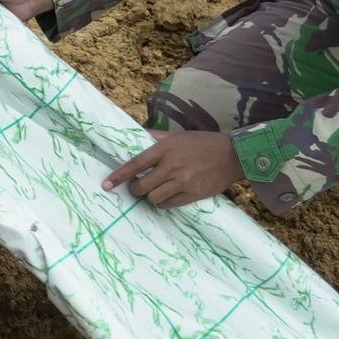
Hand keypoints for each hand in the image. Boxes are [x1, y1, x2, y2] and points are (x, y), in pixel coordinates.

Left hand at [101, 128, 247, 206]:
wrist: (232, 155)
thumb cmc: (202, 142)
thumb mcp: (177, 135)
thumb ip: (155, 136)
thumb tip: (135, 133)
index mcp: (165, 148)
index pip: (136, 164)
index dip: (119, 175)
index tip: (107, 184)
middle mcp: (172, 166)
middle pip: (142, 185)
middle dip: (135, 189)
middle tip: (136, 187)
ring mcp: (183, 181)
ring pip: (153, 198)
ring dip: (149, 197)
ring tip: (152, 192)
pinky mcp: (193, 194)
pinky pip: (169, 205)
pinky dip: (163, 203)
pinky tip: (165, 197)